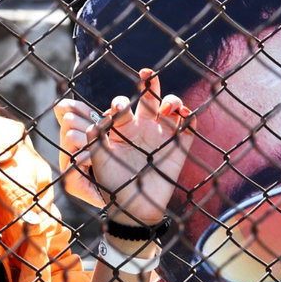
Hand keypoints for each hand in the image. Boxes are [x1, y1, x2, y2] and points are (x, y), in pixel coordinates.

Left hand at [64, 68, 191, 228]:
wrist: (134, 207)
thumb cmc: (113, 184)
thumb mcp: (99, 160)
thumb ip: (95, 140)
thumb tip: (90, 122)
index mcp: (123, 129)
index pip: (123, 107)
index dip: (121, 102)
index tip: (119, 108)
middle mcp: (144, 127)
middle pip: (149, 99)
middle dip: (149, 85)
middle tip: (147, 74)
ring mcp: (163, 135)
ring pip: (171, 108)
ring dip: (171, 100)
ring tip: (168, 105)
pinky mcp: (180, 146)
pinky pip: (189, 126)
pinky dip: (189, 116)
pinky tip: (184, 114)